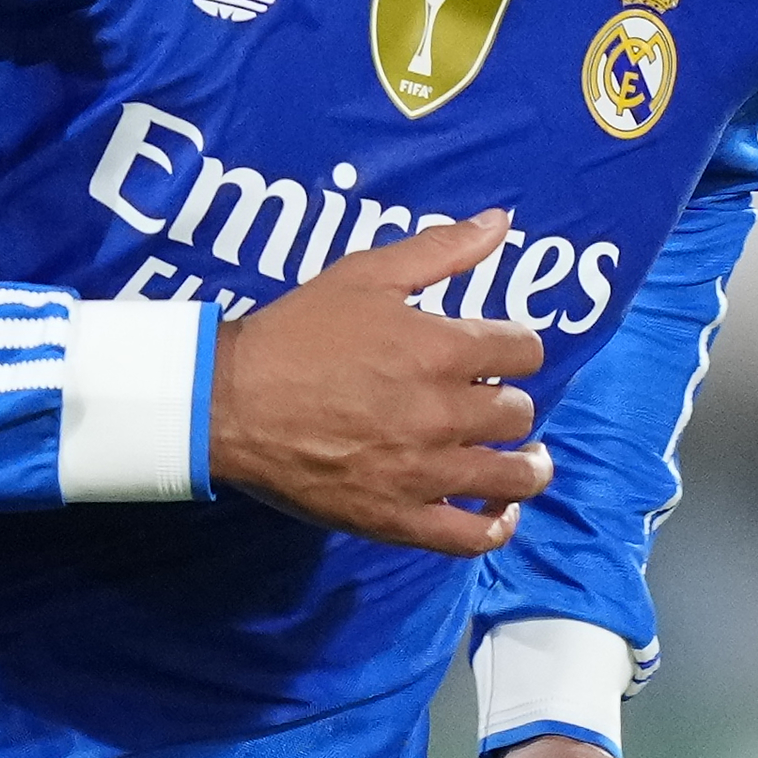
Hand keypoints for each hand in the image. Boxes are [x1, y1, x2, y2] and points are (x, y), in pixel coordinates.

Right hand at [205, 214, 545, 553]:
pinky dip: (497, 525)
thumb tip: (501, 221)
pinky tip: (498, 510)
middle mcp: (446, 413)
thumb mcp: (366, 273)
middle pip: (520, 413)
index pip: (525, 351)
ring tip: (523, 461)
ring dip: (527, 466)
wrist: (230, 402)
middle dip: (509, 403)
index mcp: (443, 350)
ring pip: (514, 477)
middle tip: (487, 403)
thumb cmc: (296, 333)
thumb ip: (440, 249)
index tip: (499, 354)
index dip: (517, 348)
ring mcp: (426, 473)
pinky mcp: (401, 518)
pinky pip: (474, 536)